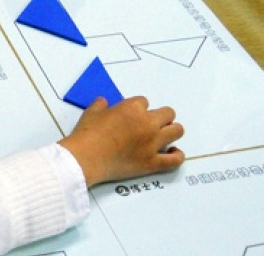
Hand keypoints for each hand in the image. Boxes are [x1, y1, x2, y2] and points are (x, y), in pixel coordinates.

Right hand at [58, 96, 184, 186]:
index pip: (144, 102)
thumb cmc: (87, 134)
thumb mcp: (91, 112)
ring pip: (177, 131)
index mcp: (133, 108)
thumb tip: (104, 102)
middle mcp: (148, 123)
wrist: (86, 158)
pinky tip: (172, 152)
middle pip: (167, 113)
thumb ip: (100, 104)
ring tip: (164, 135)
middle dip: (160, 117)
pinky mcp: (153, 162)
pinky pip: (175, 159)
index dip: (138, 108)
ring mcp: (153, 143)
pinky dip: (177, 155)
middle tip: (149, 125)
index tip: (131, 116)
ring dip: (172, 130)